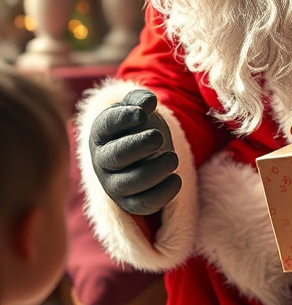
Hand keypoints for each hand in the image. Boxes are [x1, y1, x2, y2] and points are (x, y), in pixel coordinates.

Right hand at [89, 88, 181, 214]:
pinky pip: (144, 204)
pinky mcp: (129, 203)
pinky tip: (176, 179)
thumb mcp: (138, 108)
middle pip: (116, 156)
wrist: (142, 152)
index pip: (107, 125)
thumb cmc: (139, 127)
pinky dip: (163, 193)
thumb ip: (140, 100)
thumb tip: (149, 102)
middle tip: (159, 137)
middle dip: (139, 146)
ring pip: (130, 183)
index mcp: (101, 133)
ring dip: (155, 170)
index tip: (144, 113)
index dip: (124, 118)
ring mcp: (113, 184)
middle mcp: (102, 160)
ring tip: (173, 158)